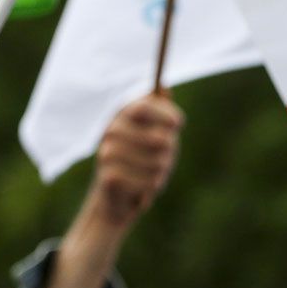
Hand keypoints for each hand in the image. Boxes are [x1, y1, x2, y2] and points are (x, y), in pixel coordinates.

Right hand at [87, 94, 185, 226]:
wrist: (115, 200)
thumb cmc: (140, 163)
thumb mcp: (152, 135)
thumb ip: (159, 112)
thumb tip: (165, 87)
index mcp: (120, 117)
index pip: (143, 106)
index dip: (165, 114)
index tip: (179, 124)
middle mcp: (111, 132)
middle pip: (159, 139)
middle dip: (169, 154)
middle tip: (163, 162)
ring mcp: (107, 154)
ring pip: (158, 163)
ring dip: (162, 173)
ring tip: (152, 177)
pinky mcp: (109, 177)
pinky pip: (149, 181)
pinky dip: (152, 188)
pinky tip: (142, 190)